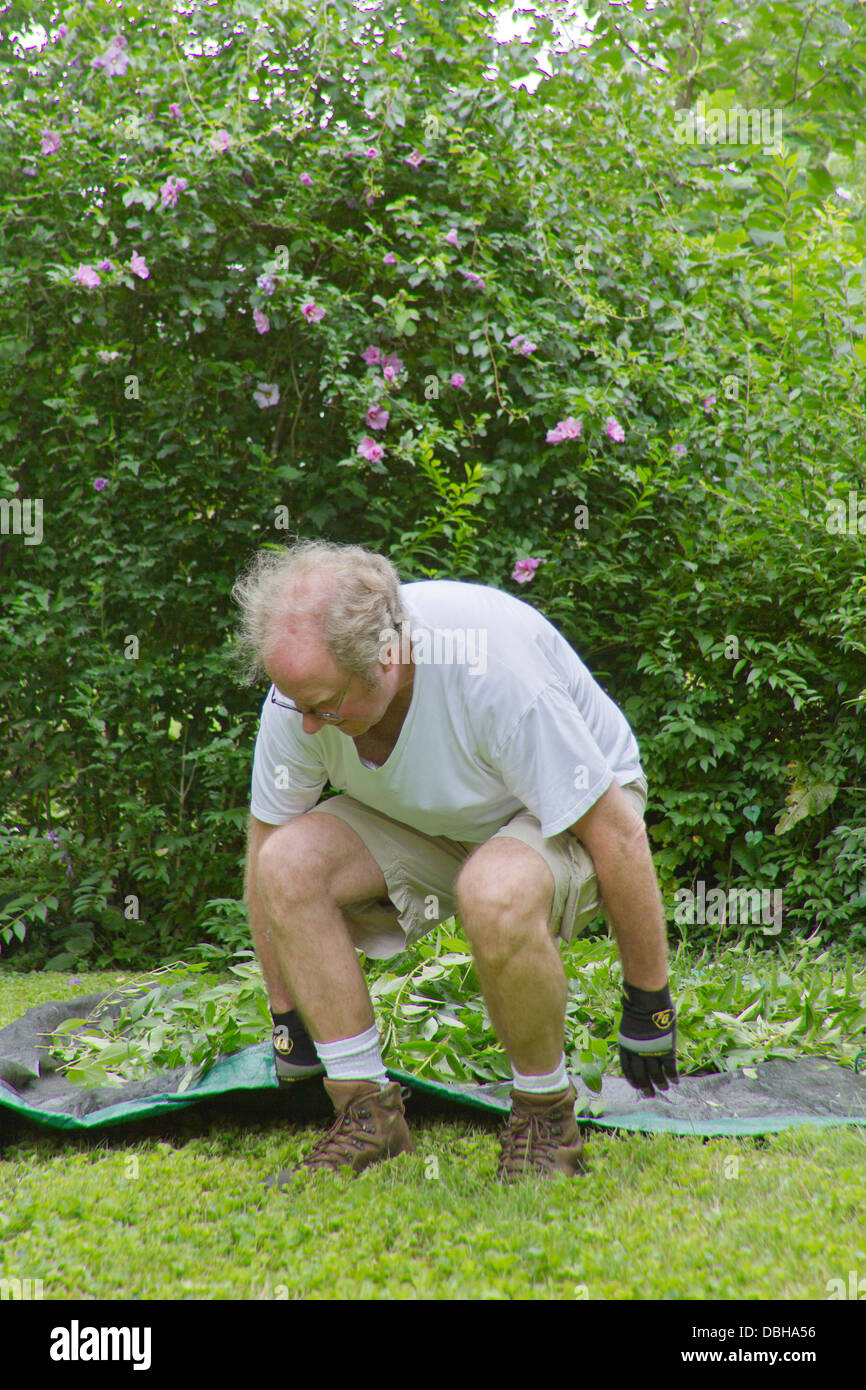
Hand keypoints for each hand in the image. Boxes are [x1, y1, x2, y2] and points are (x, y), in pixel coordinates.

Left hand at [617, 981, 678, 1095]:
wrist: (647, 1001)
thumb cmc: (639, 1009)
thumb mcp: (630, 1027)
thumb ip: (633, 1040)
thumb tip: (638, 1046)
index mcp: (626, 1048)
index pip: (628, 1070)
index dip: (633, 1080)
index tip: (638, 1086)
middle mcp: (637, 1053)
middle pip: (641, 1077)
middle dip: (646, 1087)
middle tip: (650, 1095)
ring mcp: (652, 1052)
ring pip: (656, 1075)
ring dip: (661, 1084)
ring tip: (664, 1088)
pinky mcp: (666, 1049)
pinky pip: (670, 1068)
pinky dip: (673, 1076)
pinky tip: (675, 1081)